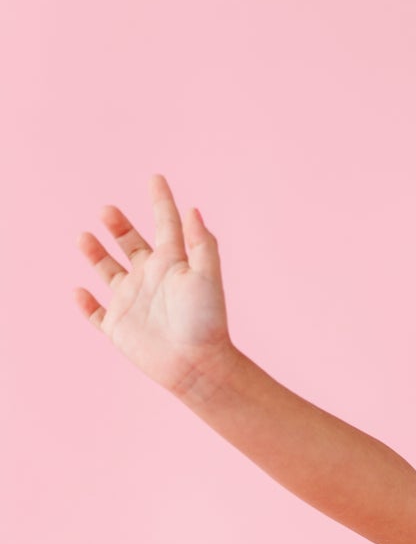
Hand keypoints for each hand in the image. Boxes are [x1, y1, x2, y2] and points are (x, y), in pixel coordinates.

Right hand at [74, 171, 235, 398]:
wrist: (197, 366)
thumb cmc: (206, 322)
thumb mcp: (208, 277)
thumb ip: (201, 243)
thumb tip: (193, 209)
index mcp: (172, 264)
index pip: (164, 225)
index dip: (160, 201)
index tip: (155, 178)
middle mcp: (150, 280)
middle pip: (130, 245)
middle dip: (118, 226)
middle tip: (107, 210)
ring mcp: (132, 303)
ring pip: (109, 273)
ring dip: (95, 254)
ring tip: (84, 236)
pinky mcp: (119, 328)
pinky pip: (96, 314)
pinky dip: (86, 304)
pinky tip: (79, 290)